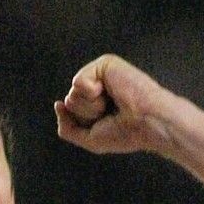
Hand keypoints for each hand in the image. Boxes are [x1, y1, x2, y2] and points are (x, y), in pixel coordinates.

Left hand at [54, 55, 175, 154]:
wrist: (145, 122)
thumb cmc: (124, 133)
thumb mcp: (89, 139)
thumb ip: (67, 127)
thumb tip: (58, 104)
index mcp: (94, 102)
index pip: (70, 111)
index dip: (84, 123)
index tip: (107, 123)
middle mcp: (96, 86)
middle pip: (70, 102)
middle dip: (86, 115)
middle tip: (110, 113)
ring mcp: (100, 74)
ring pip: (73, 94)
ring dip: (91, 106)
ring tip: (112, 104)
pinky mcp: (104, 64)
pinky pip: (79, 82)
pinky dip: (92, 93)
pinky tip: (110, 92)